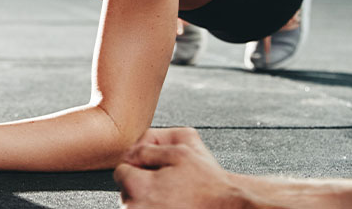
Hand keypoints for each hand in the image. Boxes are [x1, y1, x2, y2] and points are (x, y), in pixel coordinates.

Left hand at [115, 127, 244, 207]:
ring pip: (134, 206)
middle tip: (168, 183)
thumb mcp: (180, 151)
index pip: (121, 171)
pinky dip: (156, 207)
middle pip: (126, 191)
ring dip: (147, 200)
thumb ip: (146, 148)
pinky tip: (173, 205)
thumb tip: (129, 154)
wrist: (229, 206)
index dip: (138, 166)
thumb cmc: (208, 182)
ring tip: (172, 197)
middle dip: (140, 184)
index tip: (155, 169)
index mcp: (140, 187)